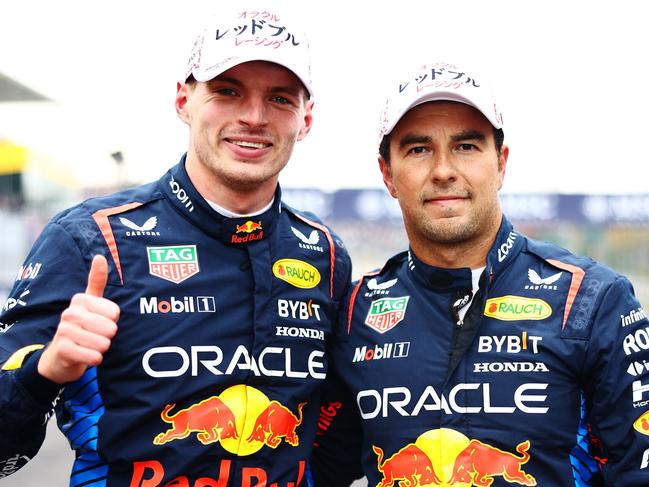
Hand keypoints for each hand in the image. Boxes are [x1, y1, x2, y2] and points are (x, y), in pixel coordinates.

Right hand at [38, 255, 119, 383]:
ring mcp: (64, 330)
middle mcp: (70, 312)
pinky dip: (95, 360)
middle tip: (94, 336)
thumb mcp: (89, 303)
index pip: (115, 313)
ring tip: (89, 345)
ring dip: (101, 349)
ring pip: (103, 343)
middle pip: (111, 328)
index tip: (98, 322)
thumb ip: (96, 281)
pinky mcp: (63, 349)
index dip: (112, 322)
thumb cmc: (82, 327)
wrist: (59, 357)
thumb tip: (100, 256)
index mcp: (80, 300)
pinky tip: (85, 356)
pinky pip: (94, 356)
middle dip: (107, 337)